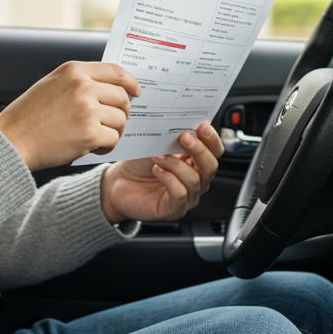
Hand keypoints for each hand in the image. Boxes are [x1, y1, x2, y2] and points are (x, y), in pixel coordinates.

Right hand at [0, 61, 141, 171]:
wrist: (12, 141)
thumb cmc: (29, 116)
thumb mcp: (52, 84)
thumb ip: (80, 81)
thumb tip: (112, 87)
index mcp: (74, 70)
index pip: (115, 71)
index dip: (130, 82)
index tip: (136, 92)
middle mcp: (83, 86)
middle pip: (122, 97)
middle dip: (121, 113)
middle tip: (110, 124)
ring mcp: (87, 109)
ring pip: (120, 119)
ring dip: (113, 131)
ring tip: (95, 138)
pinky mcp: (89, 133)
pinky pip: (113, 138)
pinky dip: (106, 146)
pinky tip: (90, 147)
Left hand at [99, 122, 222, 222]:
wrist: (118, 184)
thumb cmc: (138, 165)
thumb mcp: (157, 146)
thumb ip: (172, 138)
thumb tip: (184, 123)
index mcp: (195, 163)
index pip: (215, 152)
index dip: (212, 139)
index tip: (202, 126)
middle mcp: (196, 181)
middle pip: (211, 166)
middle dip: (200, 150)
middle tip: (184, 137)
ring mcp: (188, 197)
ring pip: (195, 180)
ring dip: (176, 165)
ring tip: (158, 156)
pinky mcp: (174, 210)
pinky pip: (181, 194)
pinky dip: (169, 180)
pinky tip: (157, 171)